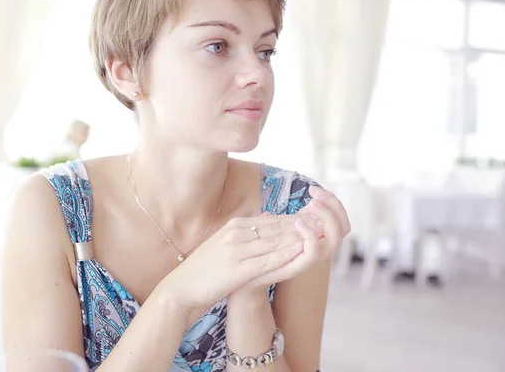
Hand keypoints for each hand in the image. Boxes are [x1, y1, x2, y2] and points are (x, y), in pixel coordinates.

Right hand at [159, 213, 317, 312]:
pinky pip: (267, 260)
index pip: (271, 220)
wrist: (181, 287)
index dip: (294, 219)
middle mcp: (236, 232)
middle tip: (324, 223)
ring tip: (319, 236)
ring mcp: (236, 249)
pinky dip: (285, 256)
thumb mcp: (225, 243)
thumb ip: (247, 230)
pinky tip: (300, 255)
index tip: (313, 219)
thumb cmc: (205, 268)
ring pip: (274, 241)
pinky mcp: (237, 268)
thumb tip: (268, 217)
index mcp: (235, 225)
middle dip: (301, 225)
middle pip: (276, 227)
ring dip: (298, 237)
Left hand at [244, 186, 349, 287]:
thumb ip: (289, 217)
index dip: (333, 202)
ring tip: (313, 203)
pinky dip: (311, 236)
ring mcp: (310, 259)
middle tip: (316, 195)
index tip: (314, 189)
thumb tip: (300, 202)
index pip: (340, 219)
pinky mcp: (298, 267)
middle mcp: (319, 249)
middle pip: (344, 228)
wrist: (243, 278)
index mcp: (316, 238)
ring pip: (335, 239)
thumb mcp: (275, 229)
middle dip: (335, 207)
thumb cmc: (259, 252)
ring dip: (327, 218)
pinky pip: (315, 252)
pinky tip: (300, 222)